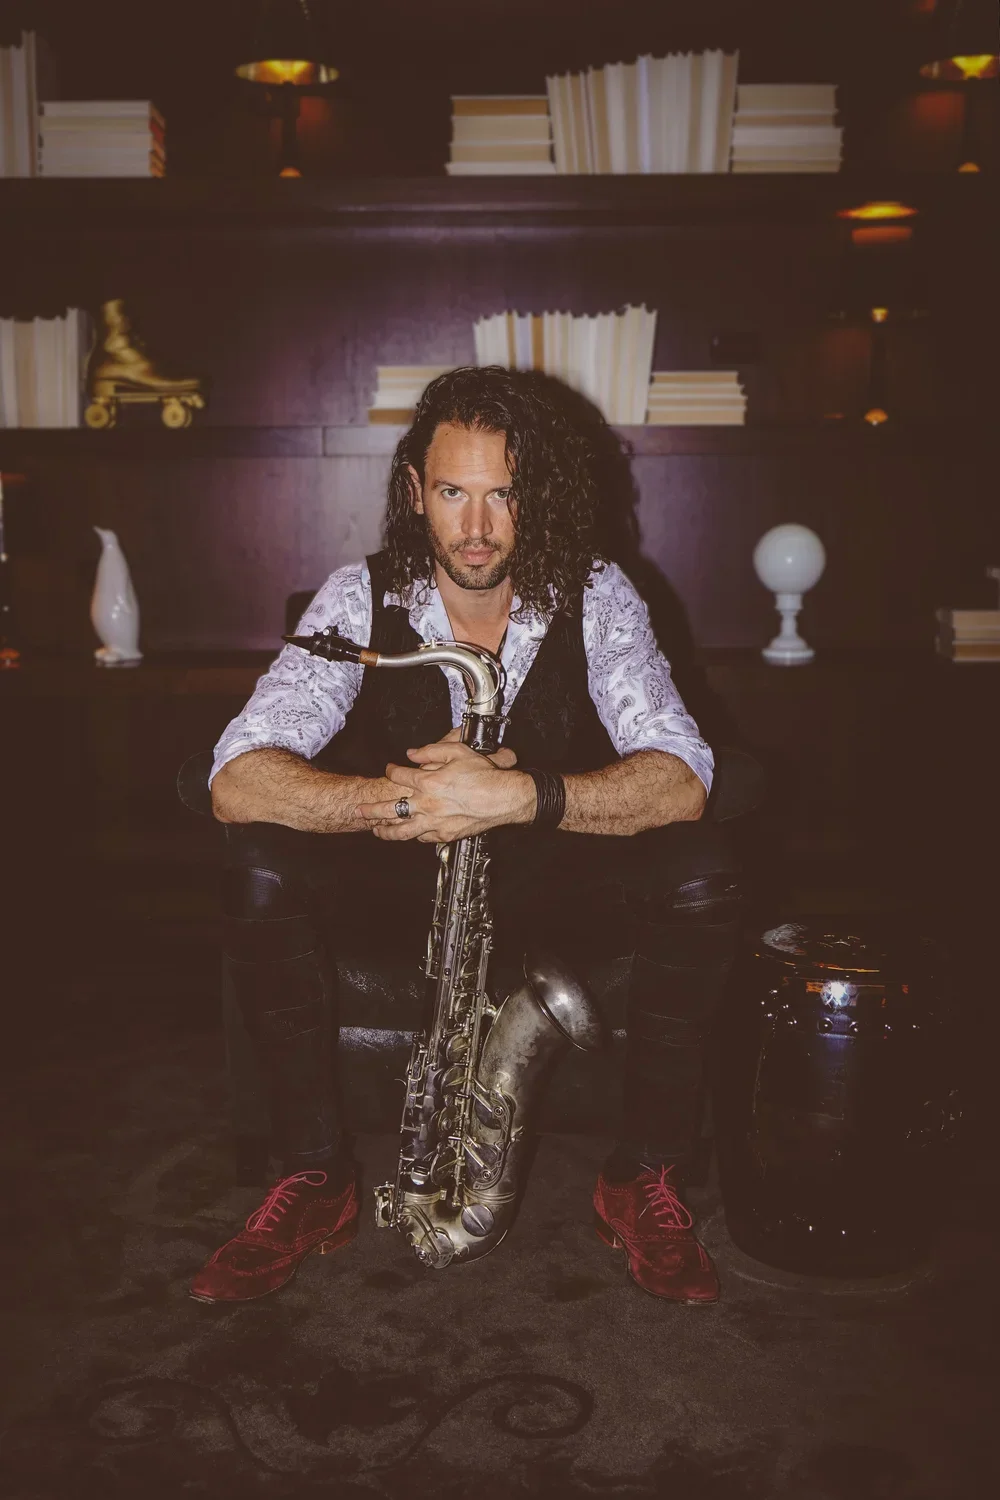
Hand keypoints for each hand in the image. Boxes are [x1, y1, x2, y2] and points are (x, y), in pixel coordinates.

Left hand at [356, 734, 530, 842]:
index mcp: (428, 782)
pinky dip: (412, 836)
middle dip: (371, 809)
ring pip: (402, 830)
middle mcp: (427, 804)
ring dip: (386, 830)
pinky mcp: (445, 835)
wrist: (503, 798)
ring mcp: (435, 822)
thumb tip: (413, 753)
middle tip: (359, 810)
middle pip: (390, 809)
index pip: (400, 775)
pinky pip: (422, 838)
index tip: (390, 769)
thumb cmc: (484, 775)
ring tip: (375, 829)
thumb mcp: (458, 751)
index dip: (392, 770)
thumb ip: (432, 750)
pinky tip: (407, 835)